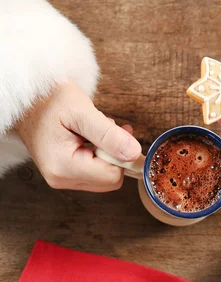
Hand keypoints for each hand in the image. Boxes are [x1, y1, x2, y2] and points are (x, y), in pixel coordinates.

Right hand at [16, 82, 141, 191]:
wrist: (25, 101)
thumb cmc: (49, 101)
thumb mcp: (81, 111)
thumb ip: (109, 135)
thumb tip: (134, 153)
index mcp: (64, 167)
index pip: (112, 176)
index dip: (121, 154)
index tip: (118, 131)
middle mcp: (61, 179)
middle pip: (109, 181)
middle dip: (115, 155)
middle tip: (109, 128)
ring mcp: (61, 180)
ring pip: (103, 179)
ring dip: (107, 155)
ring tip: (94, 131)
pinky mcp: (64, 176)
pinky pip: (94, 175)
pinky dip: (98, 157)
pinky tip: (90, 139)